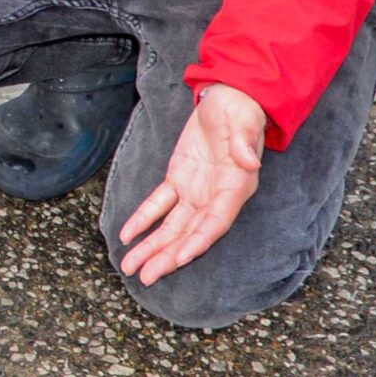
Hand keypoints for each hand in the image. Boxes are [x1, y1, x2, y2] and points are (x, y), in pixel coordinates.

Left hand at [116, 82, 266, 285]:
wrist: (229, 99)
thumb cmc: (241, 112)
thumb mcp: (244, 123)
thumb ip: (245, 144)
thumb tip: (249, 162)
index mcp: (235, 188)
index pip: (215, 222)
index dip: (197, 241)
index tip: (178, 258)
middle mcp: (215, 196)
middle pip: (188, 232)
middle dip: (167, 255)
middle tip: (144, 277)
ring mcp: (195, 191)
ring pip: (171, 225)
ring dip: (151, 246)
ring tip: (129, 266)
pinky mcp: (179, 179)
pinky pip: (159, 204)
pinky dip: (142, 219)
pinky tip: (126, 235)